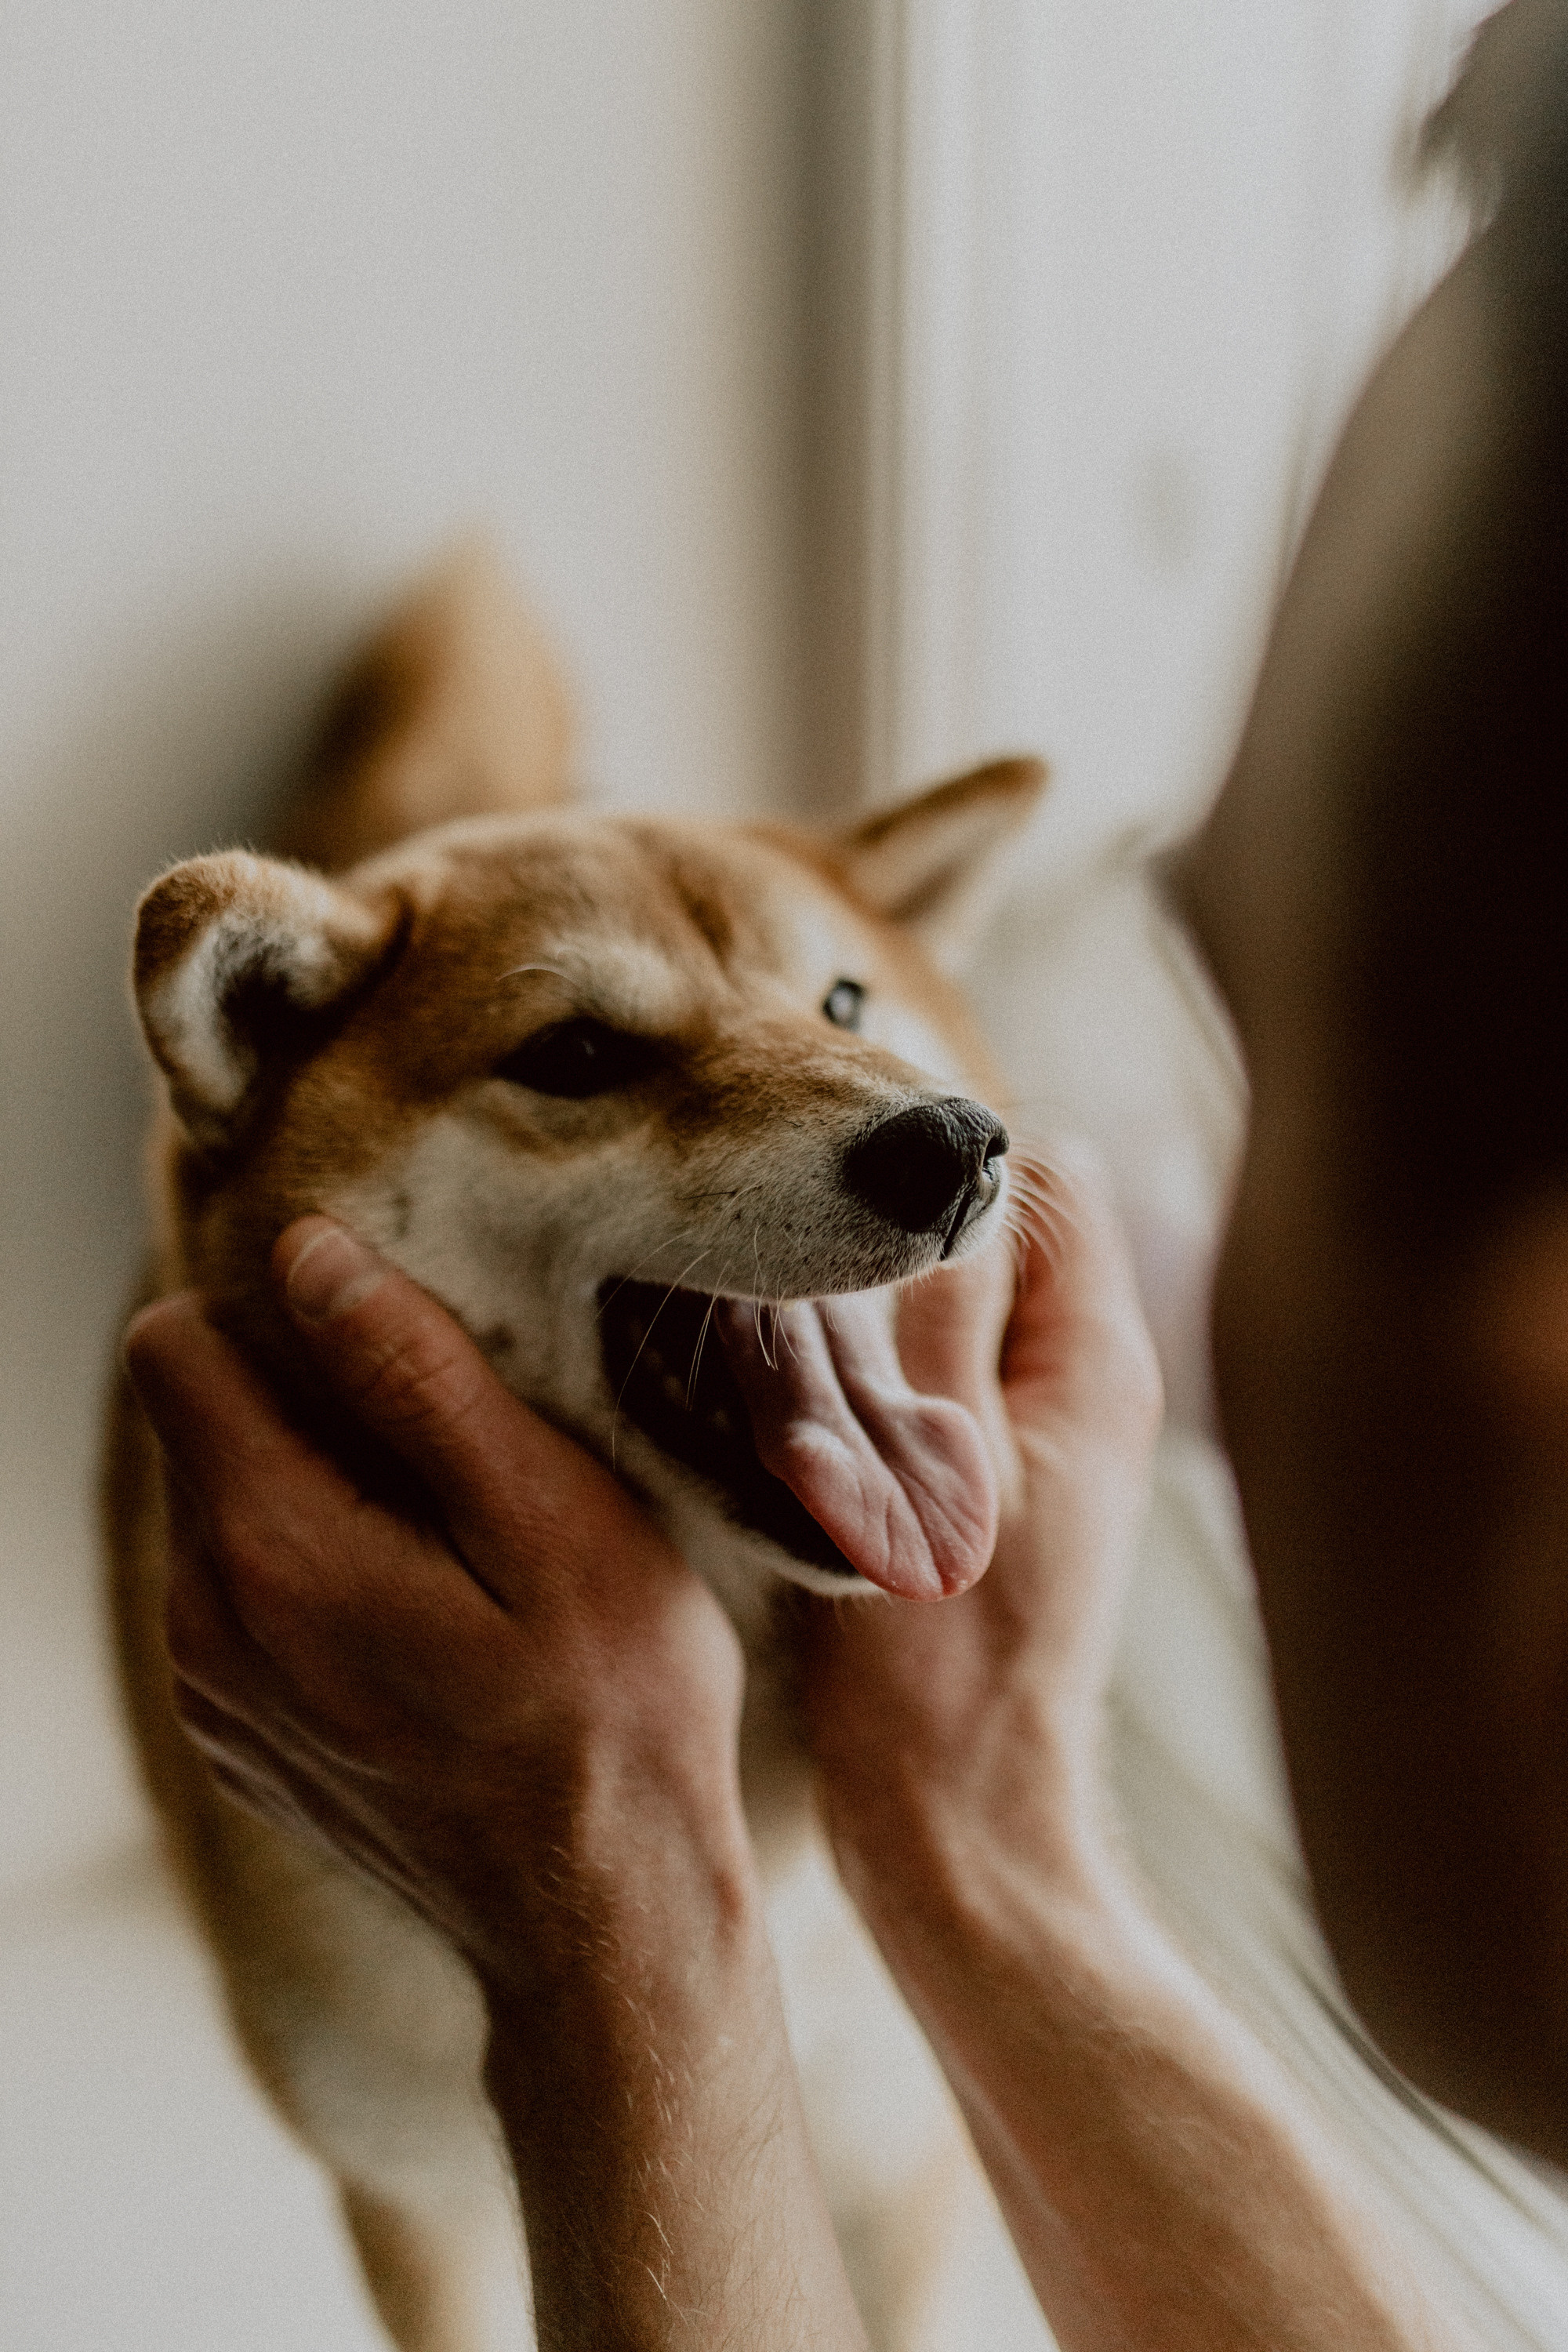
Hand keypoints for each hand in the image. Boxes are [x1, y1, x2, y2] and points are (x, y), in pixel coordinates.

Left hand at [124, 1217, 752, 2004]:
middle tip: (459, 1437)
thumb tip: (308, 1256)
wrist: (606, 1928)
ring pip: (224, 1506)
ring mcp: (214, 1692)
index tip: (390, 1329)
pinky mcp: (243, 1735)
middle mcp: (204, 1622)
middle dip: (307, 1394)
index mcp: (270, 1550)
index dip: (275, 1306)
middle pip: (201, 1424)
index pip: (174, 1347)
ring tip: (457, 1530)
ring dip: (319, 1482)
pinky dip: (320, 1566)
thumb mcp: (556, 1522)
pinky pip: (245, 1592)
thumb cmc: (615, 1720)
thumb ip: (419, 1379)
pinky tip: (433, 1605)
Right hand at [804, 1150, 1164, 1925]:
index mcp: (1096, 1364)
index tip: (851, 1209)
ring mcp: (1048, 1442)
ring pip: (960, 1313)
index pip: (1051, 1179)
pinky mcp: (997, 1489)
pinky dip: (883, 1383)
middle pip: (1002, 1240)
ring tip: (808, 1370)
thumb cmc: (937, 1666)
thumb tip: (945, 1159)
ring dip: (882, 1319)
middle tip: (810, 1290)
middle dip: (905, 1243)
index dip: (951, 1171)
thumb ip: (943, 1304)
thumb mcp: (931, 1457)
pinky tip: (820, 1429)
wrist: (954, 1826)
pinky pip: (943, 1383)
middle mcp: (1090, 1389)